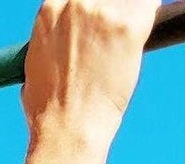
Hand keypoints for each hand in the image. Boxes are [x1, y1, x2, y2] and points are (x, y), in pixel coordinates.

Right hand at [22, 0, 161, 145]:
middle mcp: (76, 3)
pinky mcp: (129, 26)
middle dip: (113, 8)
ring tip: (128, 34)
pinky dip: (150, 14)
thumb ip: (50, 44)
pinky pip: (150, 5)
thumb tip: (57, 46)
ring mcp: (103, 13)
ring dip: (132, 12)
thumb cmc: (48, 112)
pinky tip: (142, 33)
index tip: (103, 14)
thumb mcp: (34, 68)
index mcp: (50, 10)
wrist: (67, 130)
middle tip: (117, 28)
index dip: (94, 5)